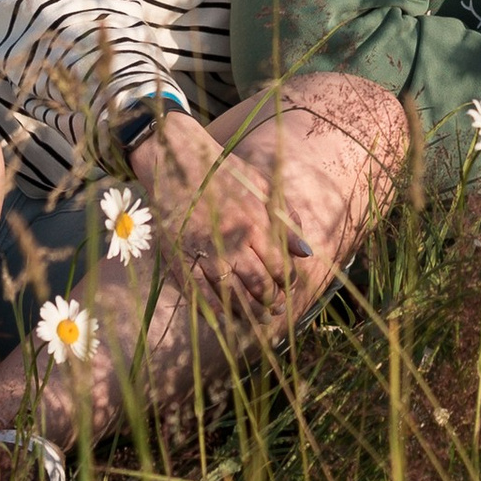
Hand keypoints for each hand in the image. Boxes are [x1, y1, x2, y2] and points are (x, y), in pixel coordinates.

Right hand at [136, 84, 403, 328]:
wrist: (174, 160)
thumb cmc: (221, 170)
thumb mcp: (260, 185)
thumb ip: (285, 217)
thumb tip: (306, 252)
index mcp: (253, 221)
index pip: (278, 265)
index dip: (287, 282)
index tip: (290, 287)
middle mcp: (230, 241)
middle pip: (257, 284)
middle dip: (271, 301)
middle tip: (277, 310)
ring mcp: (203, 252)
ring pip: (231, 295)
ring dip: (249, 312)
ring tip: (259, 320)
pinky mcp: (179, 259)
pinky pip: (200, 294)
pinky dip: (215, 309)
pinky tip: (225, 315)